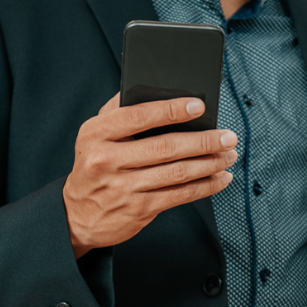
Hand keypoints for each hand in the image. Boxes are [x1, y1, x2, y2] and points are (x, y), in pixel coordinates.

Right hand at [64, 95, 237, 257]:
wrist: (77, 216)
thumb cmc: (94, 167)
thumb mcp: (93, 134)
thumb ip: (119, 110)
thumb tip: (158, 89)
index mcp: (96, 135)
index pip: (138, 116)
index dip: (171, 110)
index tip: (198, 106)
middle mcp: (107, 161)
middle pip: (165, 147)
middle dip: (203, 140)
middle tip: (227, 136)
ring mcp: (123, 188)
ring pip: (177, 173)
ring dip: (210, 163)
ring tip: (228, 155)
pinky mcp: (138, 210)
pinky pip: (179, 196)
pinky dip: (204, 187)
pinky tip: (219, 178)